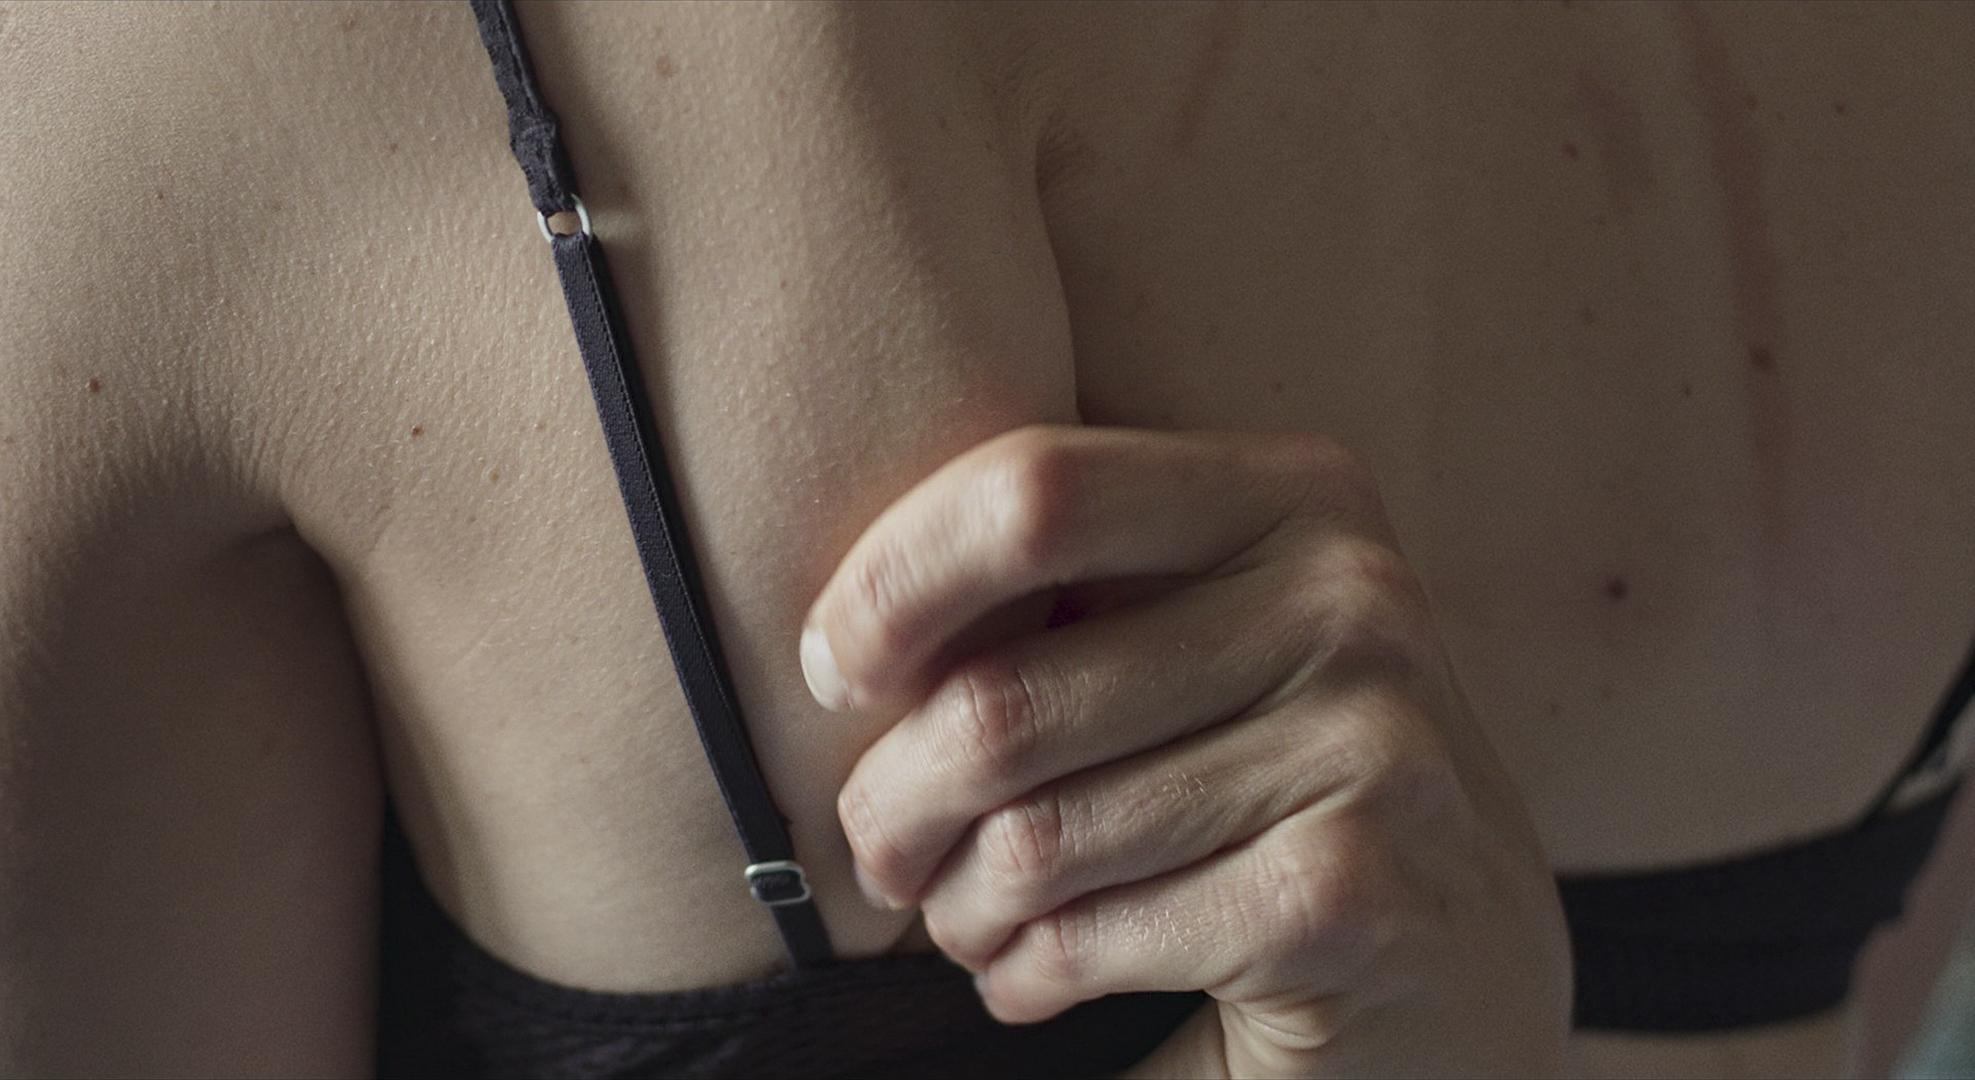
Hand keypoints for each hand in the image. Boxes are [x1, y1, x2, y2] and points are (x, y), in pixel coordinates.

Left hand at [801, 425, 1570, 1077]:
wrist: (1457, 952)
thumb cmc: (1261, 770)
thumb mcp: (1190, 634)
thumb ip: (1061, 591)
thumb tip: (833, 650)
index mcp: (1294, 493)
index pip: (1031, 492)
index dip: (890, 586)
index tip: (832, 676)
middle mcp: (1352, 600)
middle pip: (1001, 700)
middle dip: (893, 804)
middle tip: (881, 854)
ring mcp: (1372, 749)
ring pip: (1033, 837)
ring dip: (957, 905)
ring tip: (967, 916)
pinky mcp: (1355, 896)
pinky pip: (1093, 937)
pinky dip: (1027, 971)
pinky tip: (1038, 972)